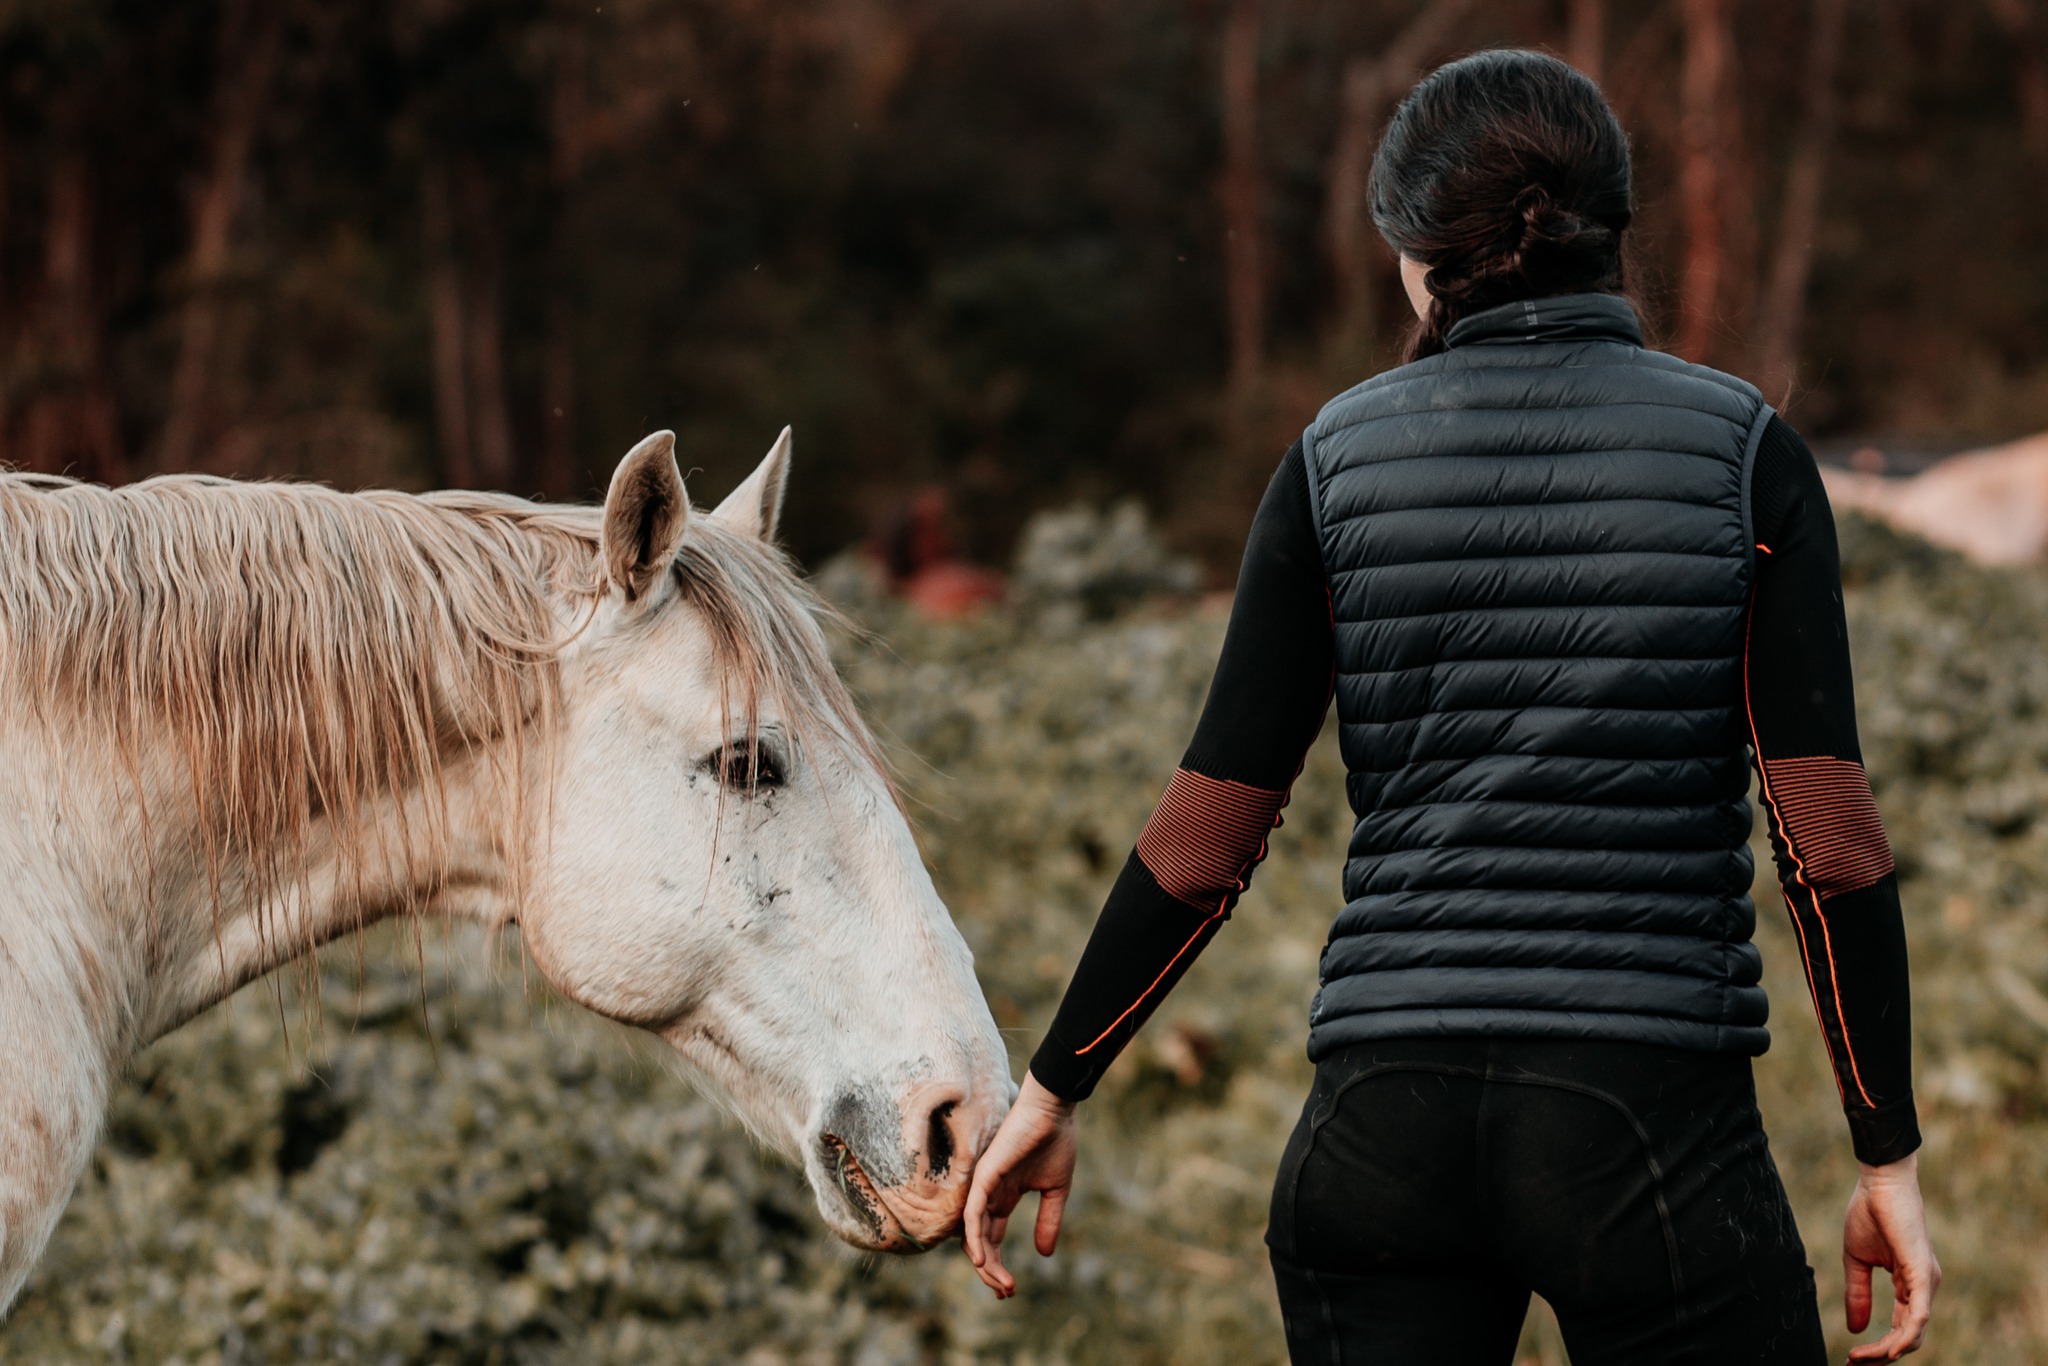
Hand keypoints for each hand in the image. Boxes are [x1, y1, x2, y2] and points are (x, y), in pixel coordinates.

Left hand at [961, 1070, 1077, 1297]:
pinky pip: (972, 1212)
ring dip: (985, 1263)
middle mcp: (989, 1194)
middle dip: (992, 1271)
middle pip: (980, 1242)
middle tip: (1007, 1293)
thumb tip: (1044, 1255)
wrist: (1054, 1111)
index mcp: (1005, 1196)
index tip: (1011, 1291)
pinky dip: (974, 1238)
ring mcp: (984, 1186)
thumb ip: (1048, 1221)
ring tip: (1001, 1284)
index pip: (993, 1238)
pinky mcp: (984, 1176)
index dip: (998, 1265)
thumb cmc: (1056, 1142)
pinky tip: (982, 1260)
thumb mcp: (1056, 1191)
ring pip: (973, 1233)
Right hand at [1843, 1152, 1940, 1360]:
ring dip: (1887, 1352)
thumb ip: (1857, 1294)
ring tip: (1861, 1358)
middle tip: (1853, 1364)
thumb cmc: (1868, 1213)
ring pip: (1914, 1333)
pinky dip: (1904, 1337)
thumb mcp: (1856, 1260)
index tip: (1851, 1358)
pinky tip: (1888, 1351)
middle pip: (1909, 1338)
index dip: (1878, 1348)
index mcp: (1910, 1285)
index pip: (1901, 1329)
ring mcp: (1926, 1283)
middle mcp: (1924, 1288)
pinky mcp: (1922, 1274)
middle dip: (1881, 1357)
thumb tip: (1856, 1329)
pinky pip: (1918, 1317)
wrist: (1879, 1183)